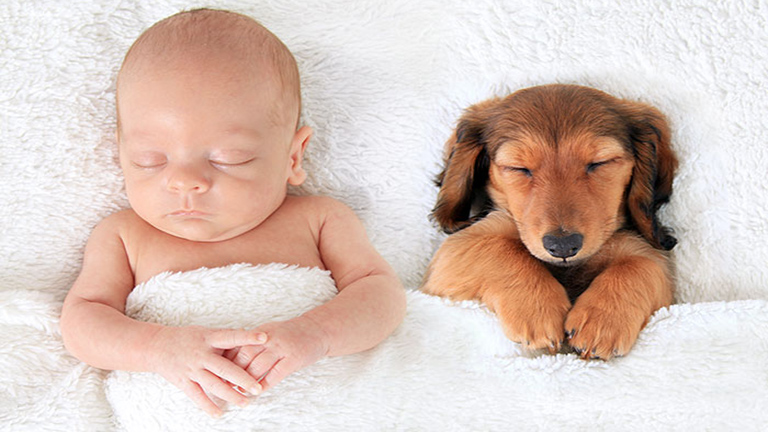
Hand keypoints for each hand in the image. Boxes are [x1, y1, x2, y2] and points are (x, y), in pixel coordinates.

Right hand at [146, 325, 266, 416]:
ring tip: (245, 402)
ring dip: (230, 395)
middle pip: (225, 368)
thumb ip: (225, 339)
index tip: (264, 338)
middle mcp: (202, 354)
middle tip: (258, 388)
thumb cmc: (187, 338)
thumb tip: (248, 338)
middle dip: (242, 379)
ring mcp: (192, 369)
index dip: (247, 337)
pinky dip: (208, 406)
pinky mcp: (184, 381)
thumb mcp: (205, 333)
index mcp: (209, 338)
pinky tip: (220, 414)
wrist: (156, 346)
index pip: (231, 337)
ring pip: (214, 385)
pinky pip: (197, 396)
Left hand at [225, 316, 329, 392]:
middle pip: (245, 355)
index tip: (217, 370)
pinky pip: (275, 374)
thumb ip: (253, 341)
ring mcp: (282, 348)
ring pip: (258, 366)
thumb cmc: (291, 334)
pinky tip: (258, 391)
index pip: (238, 345)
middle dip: (233, 371)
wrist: (317, 330)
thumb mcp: (270, 331)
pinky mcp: (293, 359)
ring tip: (238, 390)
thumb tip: (231, 353)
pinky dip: (264, 384)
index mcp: (261, 332)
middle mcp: (270, 338)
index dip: (227, 359)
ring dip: (246, 380)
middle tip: (223, 383)